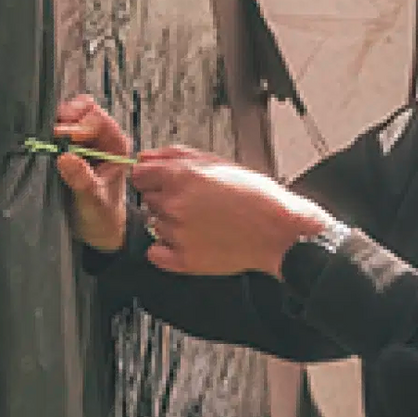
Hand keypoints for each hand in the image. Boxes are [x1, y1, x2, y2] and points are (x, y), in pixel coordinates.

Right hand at [52, 95, 130, 251]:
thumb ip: (82, 181)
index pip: (98, 120)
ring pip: (70, 115)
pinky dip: (49, 130)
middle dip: (67, 118)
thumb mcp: (93, 201)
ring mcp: (85, 140)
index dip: (80, 126)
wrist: (98, 229)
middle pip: (84, 109)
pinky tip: (44, 142)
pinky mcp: (69, 146)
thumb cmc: (103, 215)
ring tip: (47, 137)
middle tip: (52, 134)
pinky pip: (59, 128)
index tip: (64, 138)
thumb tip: (66, 158)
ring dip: (57, 122)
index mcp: (116, 146)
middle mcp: (103, 138)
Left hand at [130, 146, 332, 278]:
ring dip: (171, 222)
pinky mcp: (184, 260)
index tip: (163, 182)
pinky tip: (191, 240)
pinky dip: (166, 249)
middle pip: (148, 199)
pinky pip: (155, 253)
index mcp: (182, 177)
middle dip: (166, 198)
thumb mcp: (217, 162)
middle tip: (196, 203)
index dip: (152, 177)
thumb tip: (144, 158)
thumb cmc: (254, 196)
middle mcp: (175, 205)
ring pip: (155, 224)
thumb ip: (174, 155)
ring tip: (203, 221)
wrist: (279, 231)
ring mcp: (178, 234)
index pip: (138, 174)